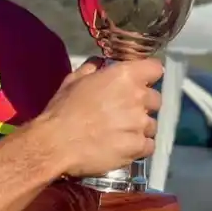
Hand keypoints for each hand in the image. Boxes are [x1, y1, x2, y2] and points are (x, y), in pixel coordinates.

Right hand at [35, 57, 163, 177]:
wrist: (56, 143)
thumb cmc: (63, 109)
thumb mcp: (74, 80)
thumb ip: (93, 68)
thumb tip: (100, 64)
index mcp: (125, 76)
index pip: (156, 68)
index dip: (149, 75)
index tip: (142, 81)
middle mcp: (138, 97)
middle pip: (155, 99)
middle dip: (144, 104)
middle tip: (125, 112)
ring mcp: (140, 123)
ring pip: (152, 124)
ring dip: (140, 127)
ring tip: (122, 133)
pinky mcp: (138, 146)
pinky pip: (149, 145)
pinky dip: (140, 146)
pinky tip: (124, 147)